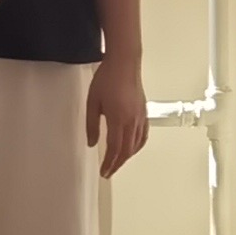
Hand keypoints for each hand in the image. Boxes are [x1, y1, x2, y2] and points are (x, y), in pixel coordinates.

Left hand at [84, 53, 150, 176]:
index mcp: (118, 119)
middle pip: (126, 150)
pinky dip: (137, 146)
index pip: (114, 149)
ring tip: (118, 162)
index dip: (109, 163)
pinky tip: (132, 148)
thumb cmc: (107, 78)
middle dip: (117, 164)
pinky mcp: (144, 113)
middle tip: (109, 172)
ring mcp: (140, 117)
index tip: (104, 171)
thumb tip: (92, 142)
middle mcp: (132, 121)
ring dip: (127, 157)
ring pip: (136, 145)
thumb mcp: (92, 102)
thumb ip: (92, 125)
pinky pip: (143, 135)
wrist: (124, 63)